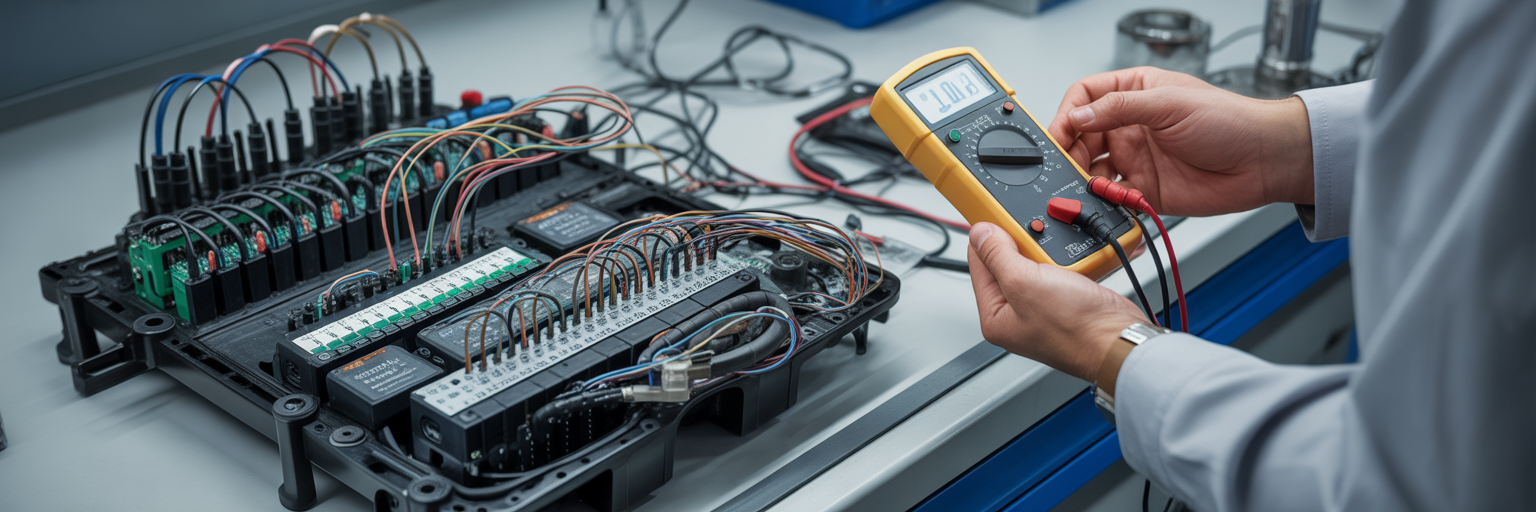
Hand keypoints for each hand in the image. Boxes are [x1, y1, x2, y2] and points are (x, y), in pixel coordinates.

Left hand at [967, 222, 1146, 380]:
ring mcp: (1042, 307)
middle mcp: (1016, 314)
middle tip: (1037, 243)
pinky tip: (1074, 261)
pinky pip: (1059, 270)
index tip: (999, 218)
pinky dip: (1067, 261)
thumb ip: (997, 255)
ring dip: (1048, 252)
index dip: (988, 238)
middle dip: (1022, 246)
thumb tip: (980, 233)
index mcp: (995, 316)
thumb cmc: (1076, 328)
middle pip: (1006, 262)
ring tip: (1057, 257)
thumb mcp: (1025, 283)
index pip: (979, 265)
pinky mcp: (1066, 300)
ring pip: (1036, 263)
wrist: (1121, 339)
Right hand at [1047, 67, 1313, 216]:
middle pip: (1081, 136)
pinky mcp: (1144, 189)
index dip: (1068, 113)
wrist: (1262, 161)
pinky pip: (1112, 197)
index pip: (1086, 98)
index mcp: (1135, 93)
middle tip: (1063, 165)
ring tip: (1081, 185)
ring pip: (1091, 168)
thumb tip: (1078, 116)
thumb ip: (1119, 108)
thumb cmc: (1229, 121)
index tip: (1060, 132)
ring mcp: (1136, 158)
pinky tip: (1105, 199)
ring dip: (1081, 178)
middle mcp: (1131, 126)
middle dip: (1068, 151)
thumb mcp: (1169, 103)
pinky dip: (1103, 201)